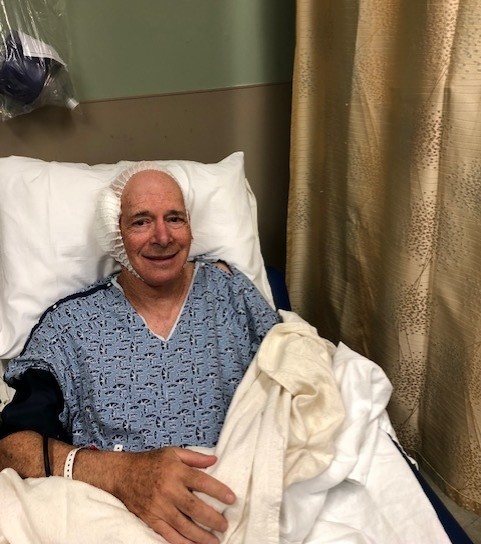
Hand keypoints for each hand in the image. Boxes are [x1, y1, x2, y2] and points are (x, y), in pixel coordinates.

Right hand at [114, 447, 234, 543]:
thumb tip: (214, 460)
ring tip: (215, 541)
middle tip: (225, 525)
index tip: (232, 499)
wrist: (122, 473)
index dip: (218, 491)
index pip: (202, 482)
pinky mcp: (151, 519)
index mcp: (176, 471)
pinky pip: (168, 535)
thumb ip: (194, 457)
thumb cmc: (150, 461)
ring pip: (183, 525)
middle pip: (194, 507)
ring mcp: (159, 507)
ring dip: (201, 536)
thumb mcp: (172, 452)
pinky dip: (182, 543)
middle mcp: (168, 490)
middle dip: (212, 518)